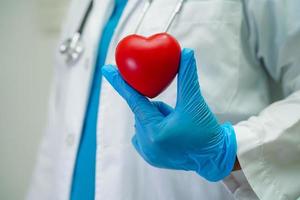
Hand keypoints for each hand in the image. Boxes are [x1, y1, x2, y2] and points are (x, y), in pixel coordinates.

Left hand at [102, 48, 236, 180]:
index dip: (120, 82)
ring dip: (156, 118)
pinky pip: (144, 134)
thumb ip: (187, 76)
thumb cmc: (205, 130)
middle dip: (156, 108)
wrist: (214, 156)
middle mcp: (148, 145)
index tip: (106, 69)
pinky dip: (154, 128)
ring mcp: (148, 153)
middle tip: (176, 115)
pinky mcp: (150, 158)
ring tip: (176, 127)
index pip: (134, 100)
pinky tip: (171, 134)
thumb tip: (185, 52)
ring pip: (144, 122)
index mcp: (156, 131)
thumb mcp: (195, 102)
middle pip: (142, 112)